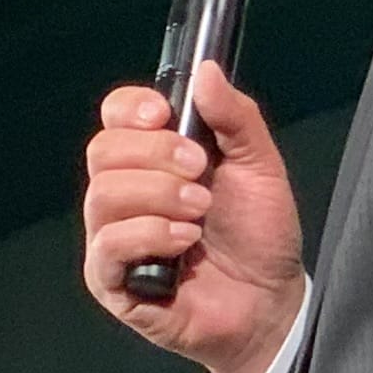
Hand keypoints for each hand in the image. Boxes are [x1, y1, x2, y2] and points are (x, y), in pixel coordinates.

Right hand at [79, 66, 306, 372]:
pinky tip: (185, 243)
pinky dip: (149, 235)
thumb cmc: (259, 236)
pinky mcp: (111, 281)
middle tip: (201, 173)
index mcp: (152, 159)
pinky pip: (108, 246)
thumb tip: (207, 70)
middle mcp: (125, 194)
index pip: (115, 117)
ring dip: (158, 196)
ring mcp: (113, 238)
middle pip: (102, 150)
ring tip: (200, 212)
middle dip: (155, 155)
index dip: (131, 109)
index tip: (165, 114)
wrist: (271, 302)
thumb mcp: (260, 166)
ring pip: (101, 195)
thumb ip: (236, 117)